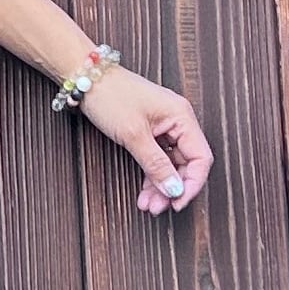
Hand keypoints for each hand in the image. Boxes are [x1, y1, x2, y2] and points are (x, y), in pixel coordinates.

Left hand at [77, 66, 214, 216]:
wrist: (87, 81)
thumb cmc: (111, 98)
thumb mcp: (133, 135)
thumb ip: (155, 163)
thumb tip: (174, 188)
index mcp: (182, 117)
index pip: (200, 157)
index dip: (192, 183)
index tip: (177, 203)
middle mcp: (178, 122)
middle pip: (186, 163)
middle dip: (173, 188)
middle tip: (157, 209)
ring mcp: (164, 127)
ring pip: (171, 165)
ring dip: (161, 187)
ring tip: (148, 206)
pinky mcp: (150, 133)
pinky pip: (158, 160)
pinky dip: (152, 177)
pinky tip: (144, 194)